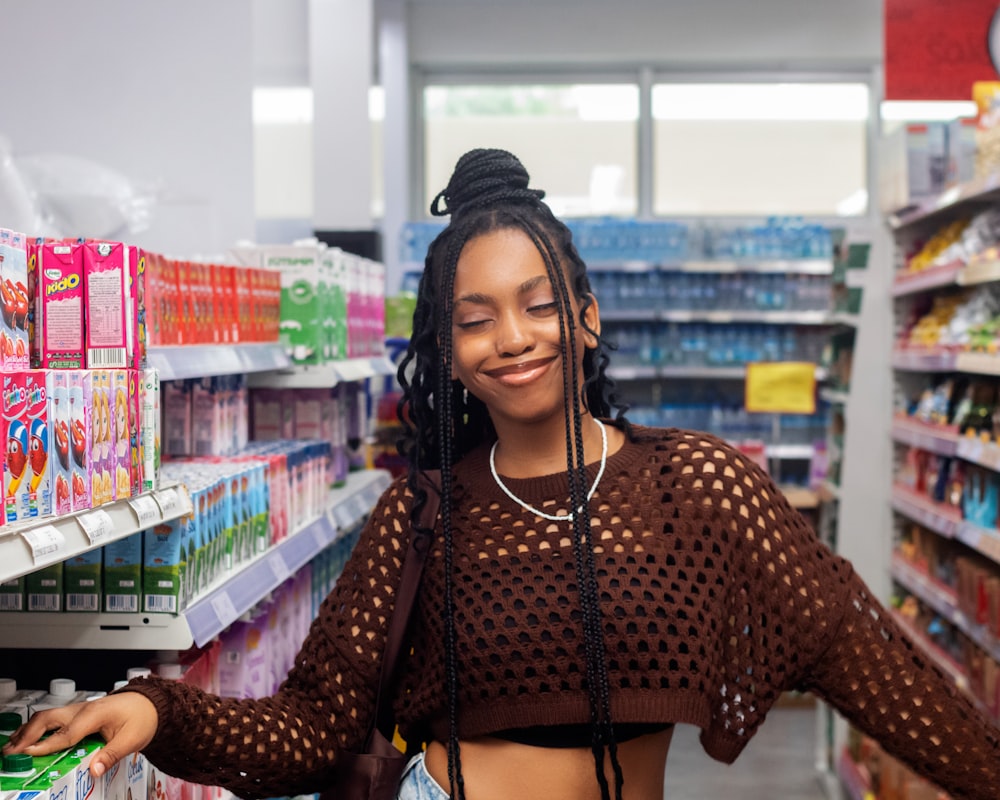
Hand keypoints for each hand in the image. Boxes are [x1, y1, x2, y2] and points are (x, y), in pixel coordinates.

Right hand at [2, 693, 158, 777]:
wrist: (151, 703)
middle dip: (27, 736)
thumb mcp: (132, 739)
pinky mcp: (78, 713)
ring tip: (11, 748)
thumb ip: (111, 755)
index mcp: (95, 714)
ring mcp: (80, 709)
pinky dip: (36, 729)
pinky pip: (53, 719)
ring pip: (47, 717)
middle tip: (11, 753)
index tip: (28, 755)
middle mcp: (84, 709)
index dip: (46, 745)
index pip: (66, 733)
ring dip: (28, 731)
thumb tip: (94, 770)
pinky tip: (27, 739)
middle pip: (48, 719)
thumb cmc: (143, 717)